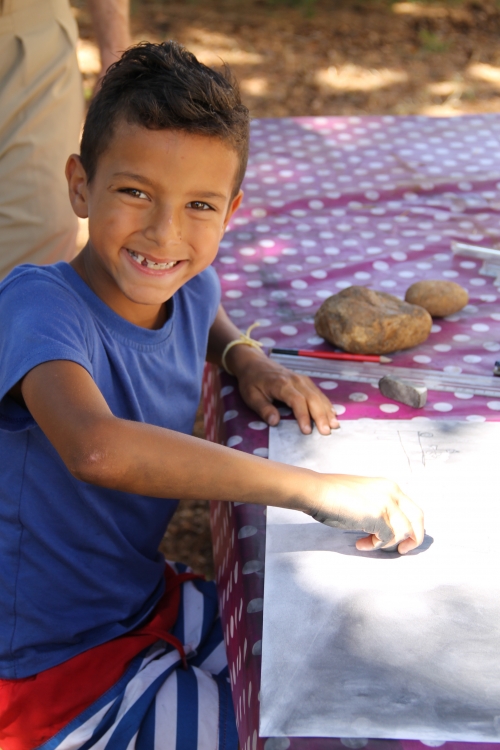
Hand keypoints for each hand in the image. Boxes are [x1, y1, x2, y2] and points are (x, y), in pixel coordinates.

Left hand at [227, 345, 338, 434]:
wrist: (254, 363)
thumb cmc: (252, 381)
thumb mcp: (251, 396)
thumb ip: (263, 409)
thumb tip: (275, 422)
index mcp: (281, 384)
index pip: (297, 401)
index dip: (303, 416)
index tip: (307, 431)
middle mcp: (295, 380)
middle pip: (312, 398)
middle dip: (321, 416)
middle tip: (327, 432)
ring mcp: (302, 379)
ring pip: (318, 395)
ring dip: (327, 411)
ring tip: (334, 425)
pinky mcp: (305, 381)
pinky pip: (318, 392)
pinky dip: (326, 404)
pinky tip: (332, 414)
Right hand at [309, 474, 423, 553]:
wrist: (317, 491)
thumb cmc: (332, 495)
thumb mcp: (364, 496)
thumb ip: (379, 506)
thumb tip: (386, 528)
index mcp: (389, 485)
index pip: (412, 508)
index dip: (410, 526)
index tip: (399, 539)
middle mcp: (392, 492)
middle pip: (418, 519)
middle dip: (414, 538)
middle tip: (403, 550)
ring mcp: (386, 503)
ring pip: (404, 532)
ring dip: (387, 543)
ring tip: (366, 543)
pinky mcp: (378, 515)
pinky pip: (386, 539)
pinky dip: (375, 545)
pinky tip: (360, 544)